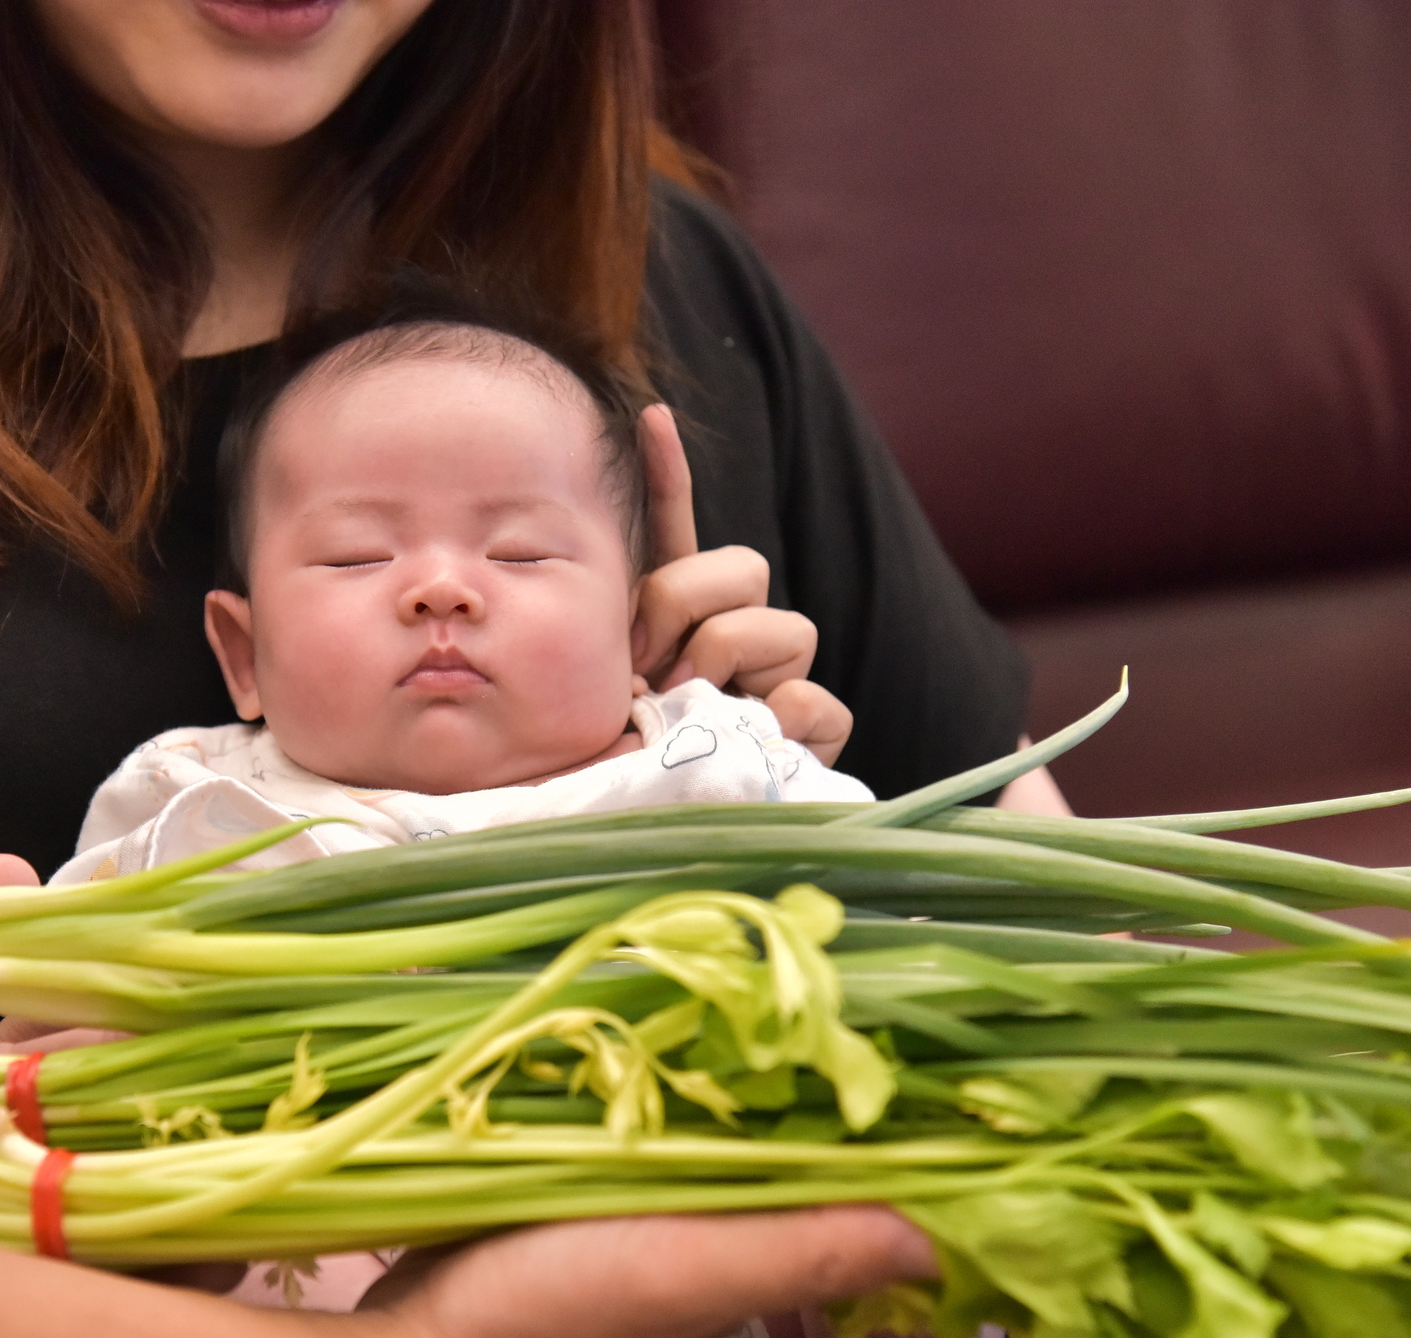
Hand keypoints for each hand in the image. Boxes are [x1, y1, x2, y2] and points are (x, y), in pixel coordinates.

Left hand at [629, 405, 855, 766]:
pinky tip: (750, 743)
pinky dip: (776, 721)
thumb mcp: (593, 702)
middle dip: (686, 606)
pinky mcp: (818, 730)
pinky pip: (810, 696)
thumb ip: (605, 645)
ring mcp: (780, 682)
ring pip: (780, 626)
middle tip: (650, 668)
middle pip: (742, 565)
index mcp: (673, 623)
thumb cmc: (616, 781)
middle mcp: (734, 639)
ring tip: (691, 715)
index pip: (676, 535)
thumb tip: (613, 621)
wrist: (659, 850)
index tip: (646, 416)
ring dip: (725, 667)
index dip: (666, 474)